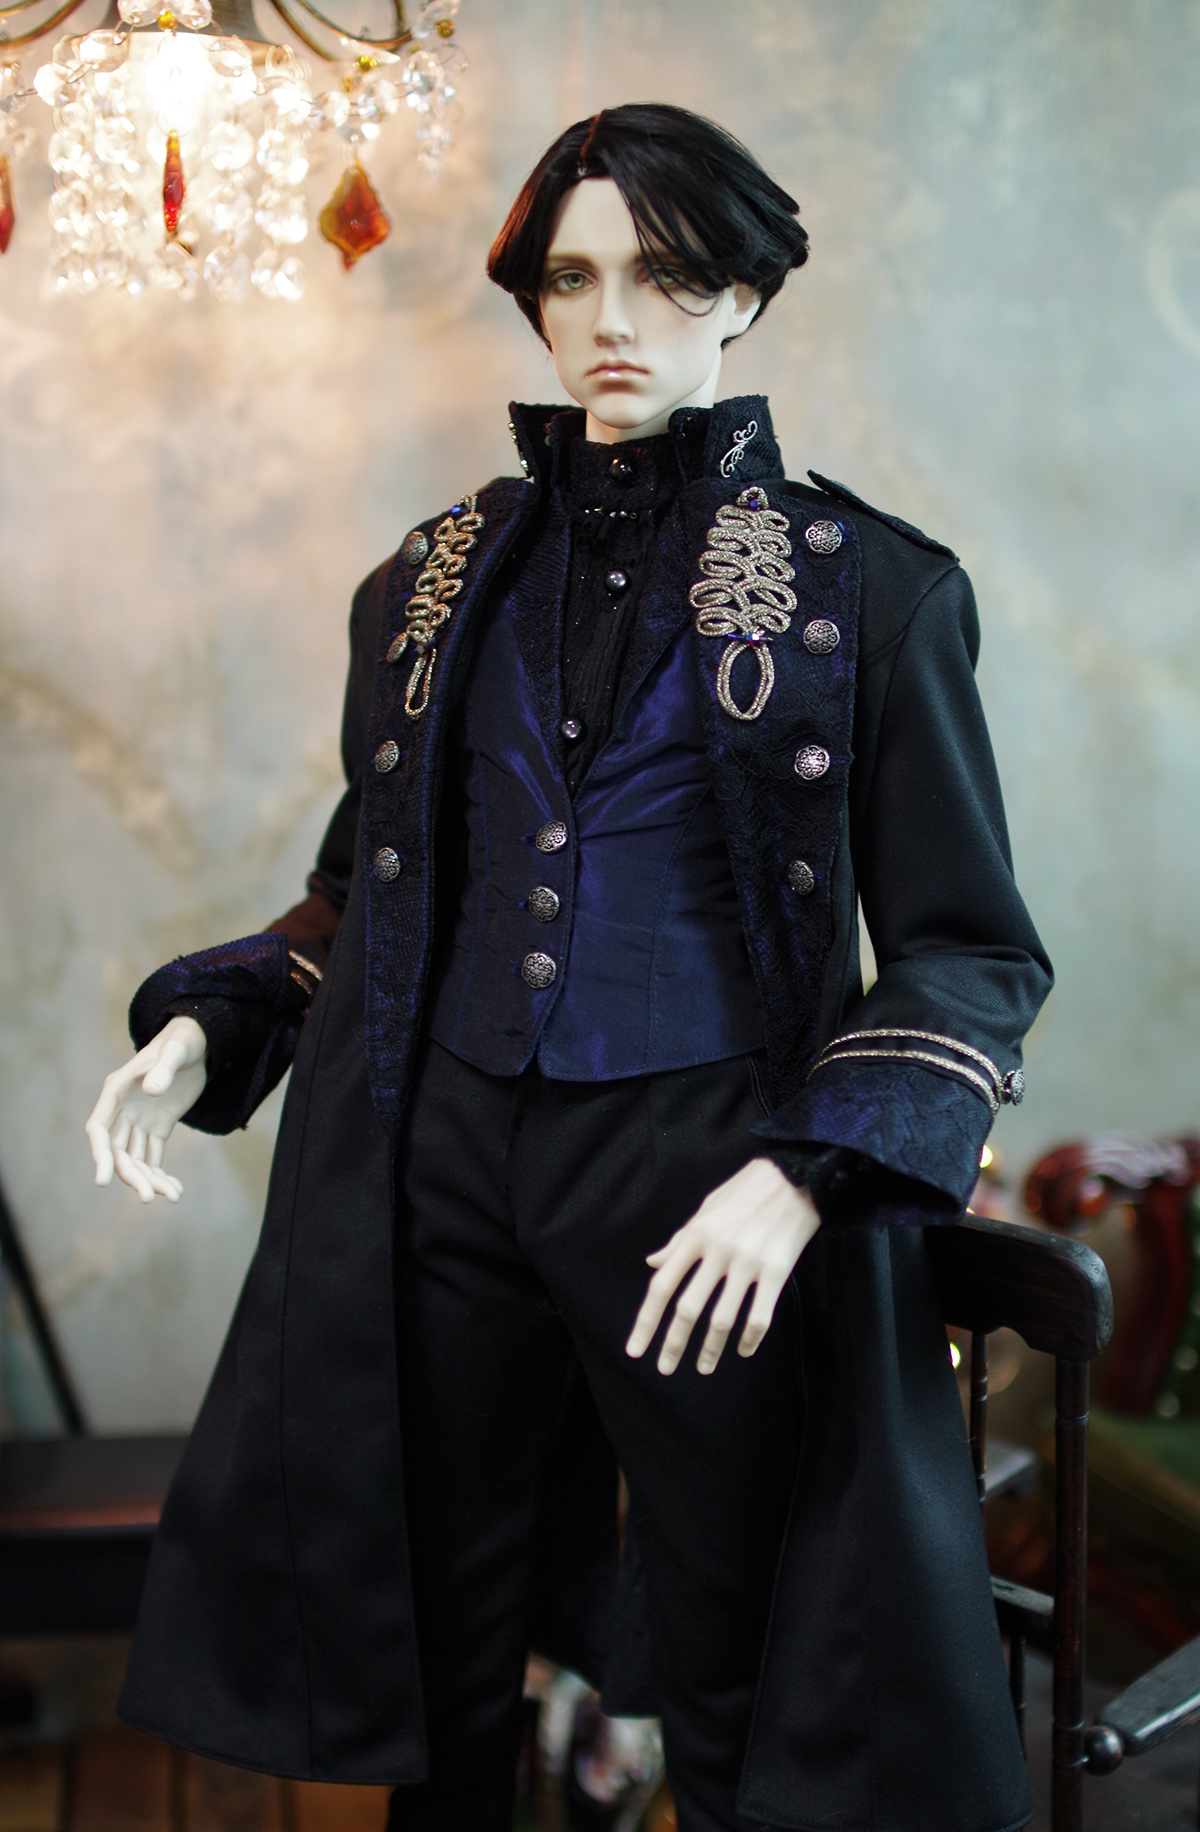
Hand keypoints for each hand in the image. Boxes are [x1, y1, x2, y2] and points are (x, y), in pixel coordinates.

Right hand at [85, 1017, 207, 1204]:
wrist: (200, 1042)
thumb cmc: (182, 1041)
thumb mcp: (176, 1051)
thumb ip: (163, 1069)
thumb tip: (151, 1089)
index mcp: (116, 1092)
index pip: (99, 1130)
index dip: (99, 1156)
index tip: (102, 1181)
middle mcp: (123, 1110)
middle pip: (118, 1152)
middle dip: (131, 1176)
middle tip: (149, 1198)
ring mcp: (139, 1120)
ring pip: (136, 1159)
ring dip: (149, 1179)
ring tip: (173, 1196)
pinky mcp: (158, 1126)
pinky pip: (154, 1156)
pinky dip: (162, 1174)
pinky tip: (175, 1190)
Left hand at [625, 1157, 820, 1376]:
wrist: (794, 1176)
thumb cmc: (746, 1190)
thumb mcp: (705, 1208)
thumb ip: (679, 1239)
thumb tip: (653, 1262)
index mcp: (696, 1235)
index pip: (663, 1285)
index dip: (646, 1321)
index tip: (636, 1349)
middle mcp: (718, 1251)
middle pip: (688, 1308)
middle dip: (674, 1344)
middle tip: (665, 1368)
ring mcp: (748, 1263)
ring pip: (723, 1319)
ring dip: (711, 1349)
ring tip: (703, 1367)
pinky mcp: (777, 1271)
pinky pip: (759, 1316)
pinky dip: (749, 1339)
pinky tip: (742, 1350)